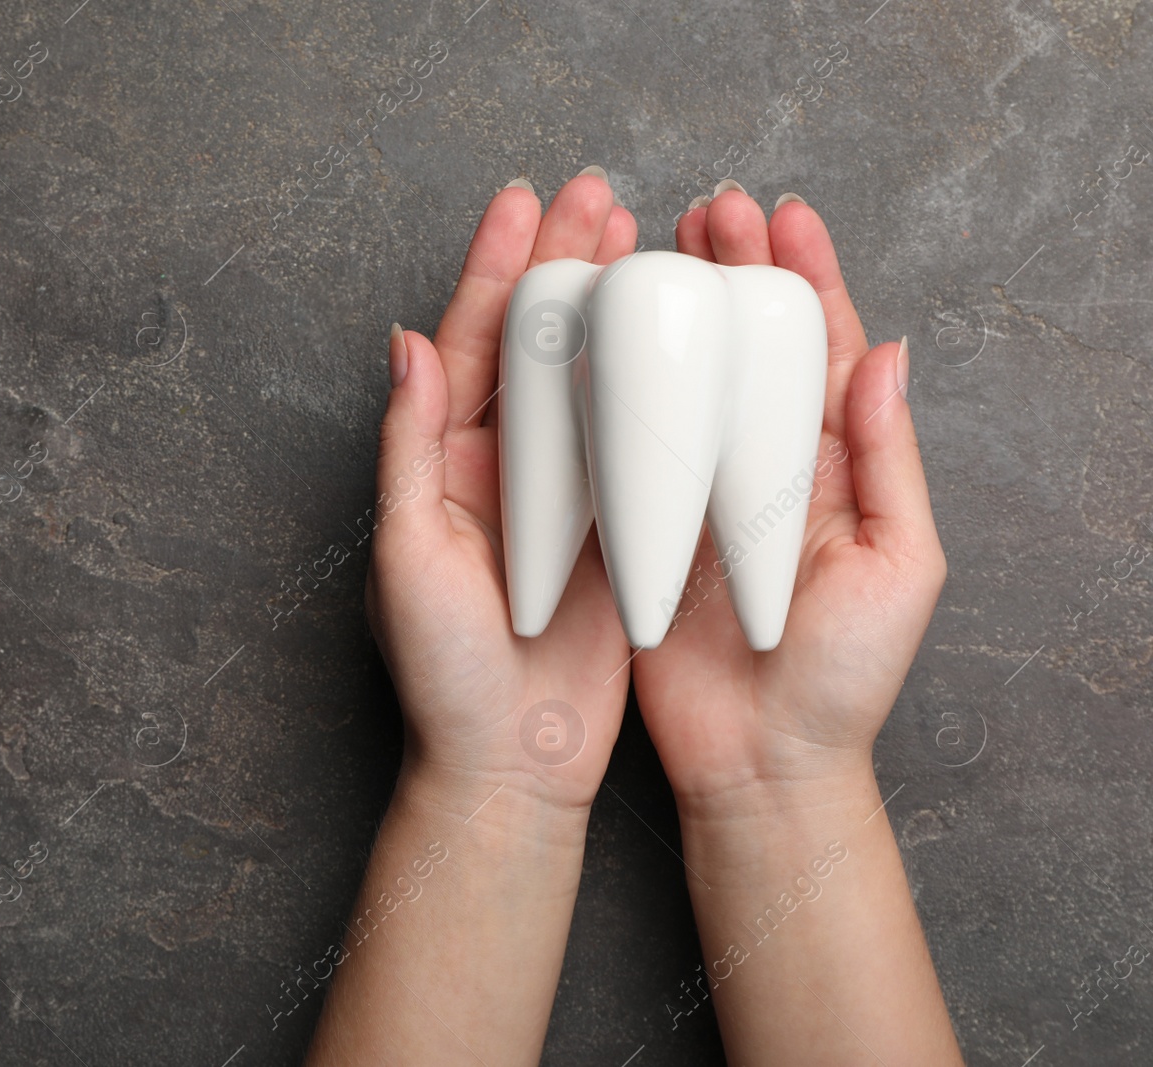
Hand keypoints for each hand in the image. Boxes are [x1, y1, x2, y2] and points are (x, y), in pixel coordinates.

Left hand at [366, 168, 635, 811]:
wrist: (512, 764)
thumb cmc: (443, 677)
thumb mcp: (408, 560)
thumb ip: (408, 450)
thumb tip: (405, 343)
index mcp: (444, 466)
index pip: (467, 345)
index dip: (494, 270)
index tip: (523, 203)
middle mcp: (501, 468)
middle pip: (534, 345)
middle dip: (561, 268)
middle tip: (598, 198)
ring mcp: (561, 495)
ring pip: (587, 381)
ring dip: (612, 312)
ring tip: (647, 245)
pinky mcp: (611, 531)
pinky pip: (633, 443)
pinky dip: (653, 387)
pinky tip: (682, 342)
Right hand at [632, 186, 947, 816]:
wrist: (759, 763)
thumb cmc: (842, 681)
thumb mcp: (898, 570)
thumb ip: (892, 464)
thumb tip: (887, 356)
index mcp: (834, 469)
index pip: (824, 351)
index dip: (806, 278)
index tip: (780, 217)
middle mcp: (766, 468)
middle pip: (749, 348)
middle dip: (733, 273)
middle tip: (705, 210)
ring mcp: (702, 494)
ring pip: (688, 383)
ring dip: (672, 315)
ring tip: (649, 251)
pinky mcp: (647, 527)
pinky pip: (631, 446)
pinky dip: (617, 391)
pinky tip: (597, 344)